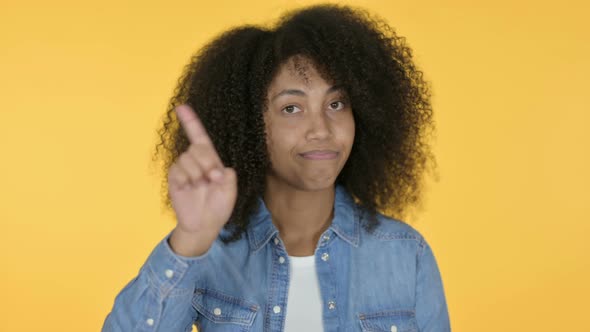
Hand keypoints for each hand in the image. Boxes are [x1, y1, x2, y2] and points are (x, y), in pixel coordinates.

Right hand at [167, 104, 237, 255]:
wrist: (204, 225)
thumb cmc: (218, 208)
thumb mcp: (230, 191)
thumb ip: (228, 177)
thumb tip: (218, 169)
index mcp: (211, 160)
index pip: (200, 137)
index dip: (191, 121)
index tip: (182, 107)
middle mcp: (196, 162)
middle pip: (198, 147)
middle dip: (208, 161)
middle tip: (213, 178)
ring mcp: (184, 170)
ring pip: (188, 157)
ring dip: (197, 172)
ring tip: (201, 186)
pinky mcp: (174, 179)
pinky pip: (178, 170)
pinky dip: (187, 178)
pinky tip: (189, 188)